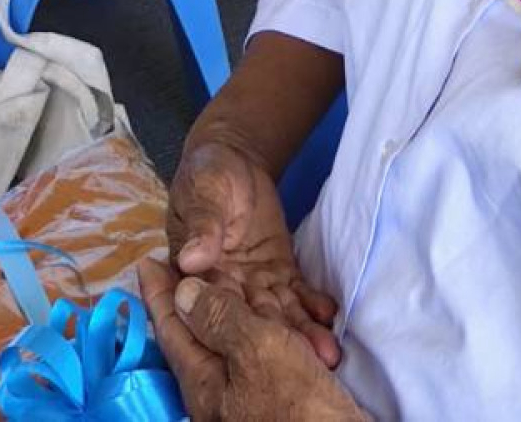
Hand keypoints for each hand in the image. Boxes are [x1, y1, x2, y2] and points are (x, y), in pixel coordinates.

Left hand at [140, 262, 357, 421]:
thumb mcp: (256, 351)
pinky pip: (269, 354)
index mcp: (202, 382)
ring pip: (239, 342)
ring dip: (244, 309)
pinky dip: (275, 329)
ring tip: (243, 280)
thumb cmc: (296, 402)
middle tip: (192, 261)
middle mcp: (218, 393)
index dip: (159, 293)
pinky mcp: (280, 399)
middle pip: (202, 334)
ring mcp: (248, 399)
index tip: (147, 261)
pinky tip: (284, 318)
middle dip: (199, 296)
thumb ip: (219, 319)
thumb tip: (182, 293)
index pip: (172, 329)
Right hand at [167, 137, 338, 358]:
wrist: (236, 158)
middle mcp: (226, 287)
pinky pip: (296, 293)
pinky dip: (312, 306)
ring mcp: (254, 282)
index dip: (234, 326)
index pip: (212, 304)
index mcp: (198, 273)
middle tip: (307, 362)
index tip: (257, 344)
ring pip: (278, 313)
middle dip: (278, 341)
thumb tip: (191, 258)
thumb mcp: (204, 191)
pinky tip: (329, 317)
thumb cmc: (209, 173)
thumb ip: (202, 225)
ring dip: (302, 332)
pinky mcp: (279, 270)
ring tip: (327, 352)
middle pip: (251, 318)